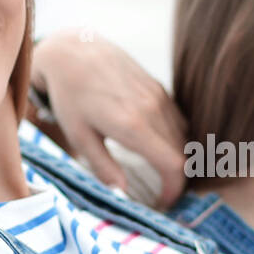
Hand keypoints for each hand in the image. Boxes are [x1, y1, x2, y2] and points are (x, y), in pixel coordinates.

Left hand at [31, 29, 187, 206]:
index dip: (174, 189)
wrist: (74, 51)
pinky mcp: (158, 87)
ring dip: (177, 157)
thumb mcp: (80, 136)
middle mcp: (152, 110)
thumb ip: (104, 168)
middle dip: (177, 178)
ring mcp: (159, 96)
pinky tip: (158, 145)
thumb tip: (123, 194)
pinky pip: (177, 119)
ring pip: (183, 136)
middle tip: (161, 192)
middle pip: (183, 153)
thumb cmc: (71, 96)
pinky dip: (175, 137)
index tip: (164, 202)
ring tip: (160, 172)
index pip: (174, 165)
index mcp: (133, 126)